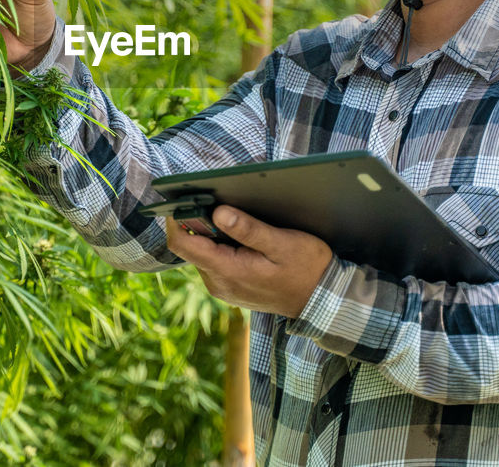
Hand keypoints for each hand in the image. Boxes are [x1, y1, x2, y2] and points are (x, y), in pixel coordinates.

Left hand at [165, 206, 333, 318]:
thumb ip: (248, 229)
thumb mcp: (281, 243)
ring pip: (203, 253)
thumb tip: (217, 212)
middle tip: (223, 204)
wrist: (321, 300)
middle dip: (200, 223)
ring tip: (241, 223)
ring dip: (214, 235)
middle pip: (191, 246)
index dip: (177, 219)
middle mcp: (218, 283)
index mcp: (227, 271)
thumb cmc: (306, 269)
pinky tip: (245, 240)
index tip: (183, 199)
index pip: (182, 244)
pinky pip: (215, 261)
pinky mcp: (230, 287)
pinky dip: (223, 246)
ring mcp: (223, 287)